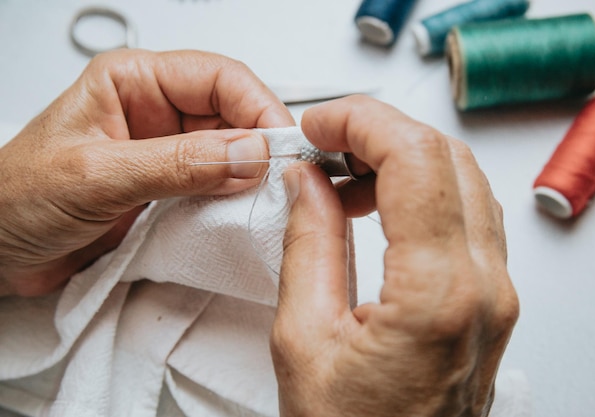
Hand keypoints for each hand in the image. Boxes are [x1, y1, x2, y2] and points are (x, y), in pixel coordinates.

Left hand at [0, 49, 293, 296]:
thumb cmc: (14, 200)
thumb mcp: (96, 176)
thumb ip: (176, 164)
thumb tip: (247, 154)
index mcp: (132, 83)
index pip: (218, 78)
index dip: (257, 107)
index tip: (279, 146)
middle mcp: (154, 113)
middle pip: (233, 113)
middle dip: (260, 144)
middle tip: (278, 180)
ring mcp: (166, 153)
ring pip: (233, 152)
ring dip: (251, 176)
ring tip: (260, 200)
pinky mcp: (170, 189)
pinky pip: (218, 187)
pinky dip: (235, 201)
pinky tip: (237, 214)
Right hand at [272, 96, 518, 416]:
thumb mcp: (303, 340)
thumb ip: (308, 244)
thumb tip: (308, 180)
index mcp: (438, 296)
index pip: (416, 158)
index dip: (362, 121)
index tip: (318, 123)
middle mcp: (485, 289)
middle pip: (448, 157)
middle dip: (381, 130)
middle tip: (326, 140)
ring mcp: (497, 295)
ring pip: (462, 180)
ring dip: (402, 158)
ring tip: (343, 173)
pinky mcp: (490, 301)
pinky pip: (467, 215)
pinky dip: (422, 190)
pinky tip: (378, 203)